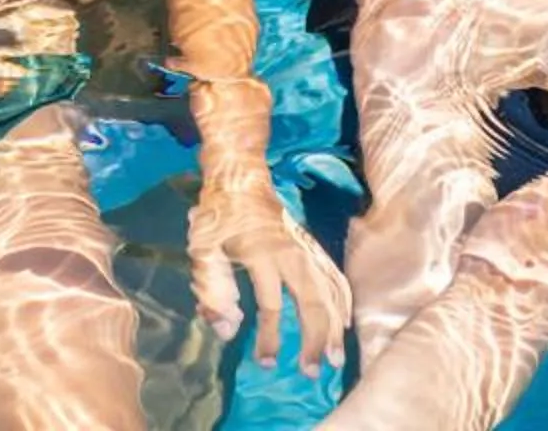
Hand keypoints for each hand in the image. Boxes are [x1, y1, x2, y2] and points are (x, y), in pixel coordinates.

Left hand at [188, 177, 348, 378]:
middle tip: (313, 371)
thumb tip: (228, 330)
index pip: (271, 305)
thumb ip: (213, 289)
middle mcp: (291, 253)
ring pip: (328, 290)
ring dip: (334, 325)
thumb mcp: (201, 248)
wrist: (241, 176)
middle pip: (312, 300)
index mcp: (262, 253)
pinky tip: (346, 321)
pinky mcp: (312, 246)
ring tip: (336, 357)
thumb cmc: (217, 215)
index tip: (266, 364)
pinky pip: (334, 276)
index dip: (269, 337)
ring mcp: (306, 248)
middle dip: (315, 338)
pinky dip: (343, 300)